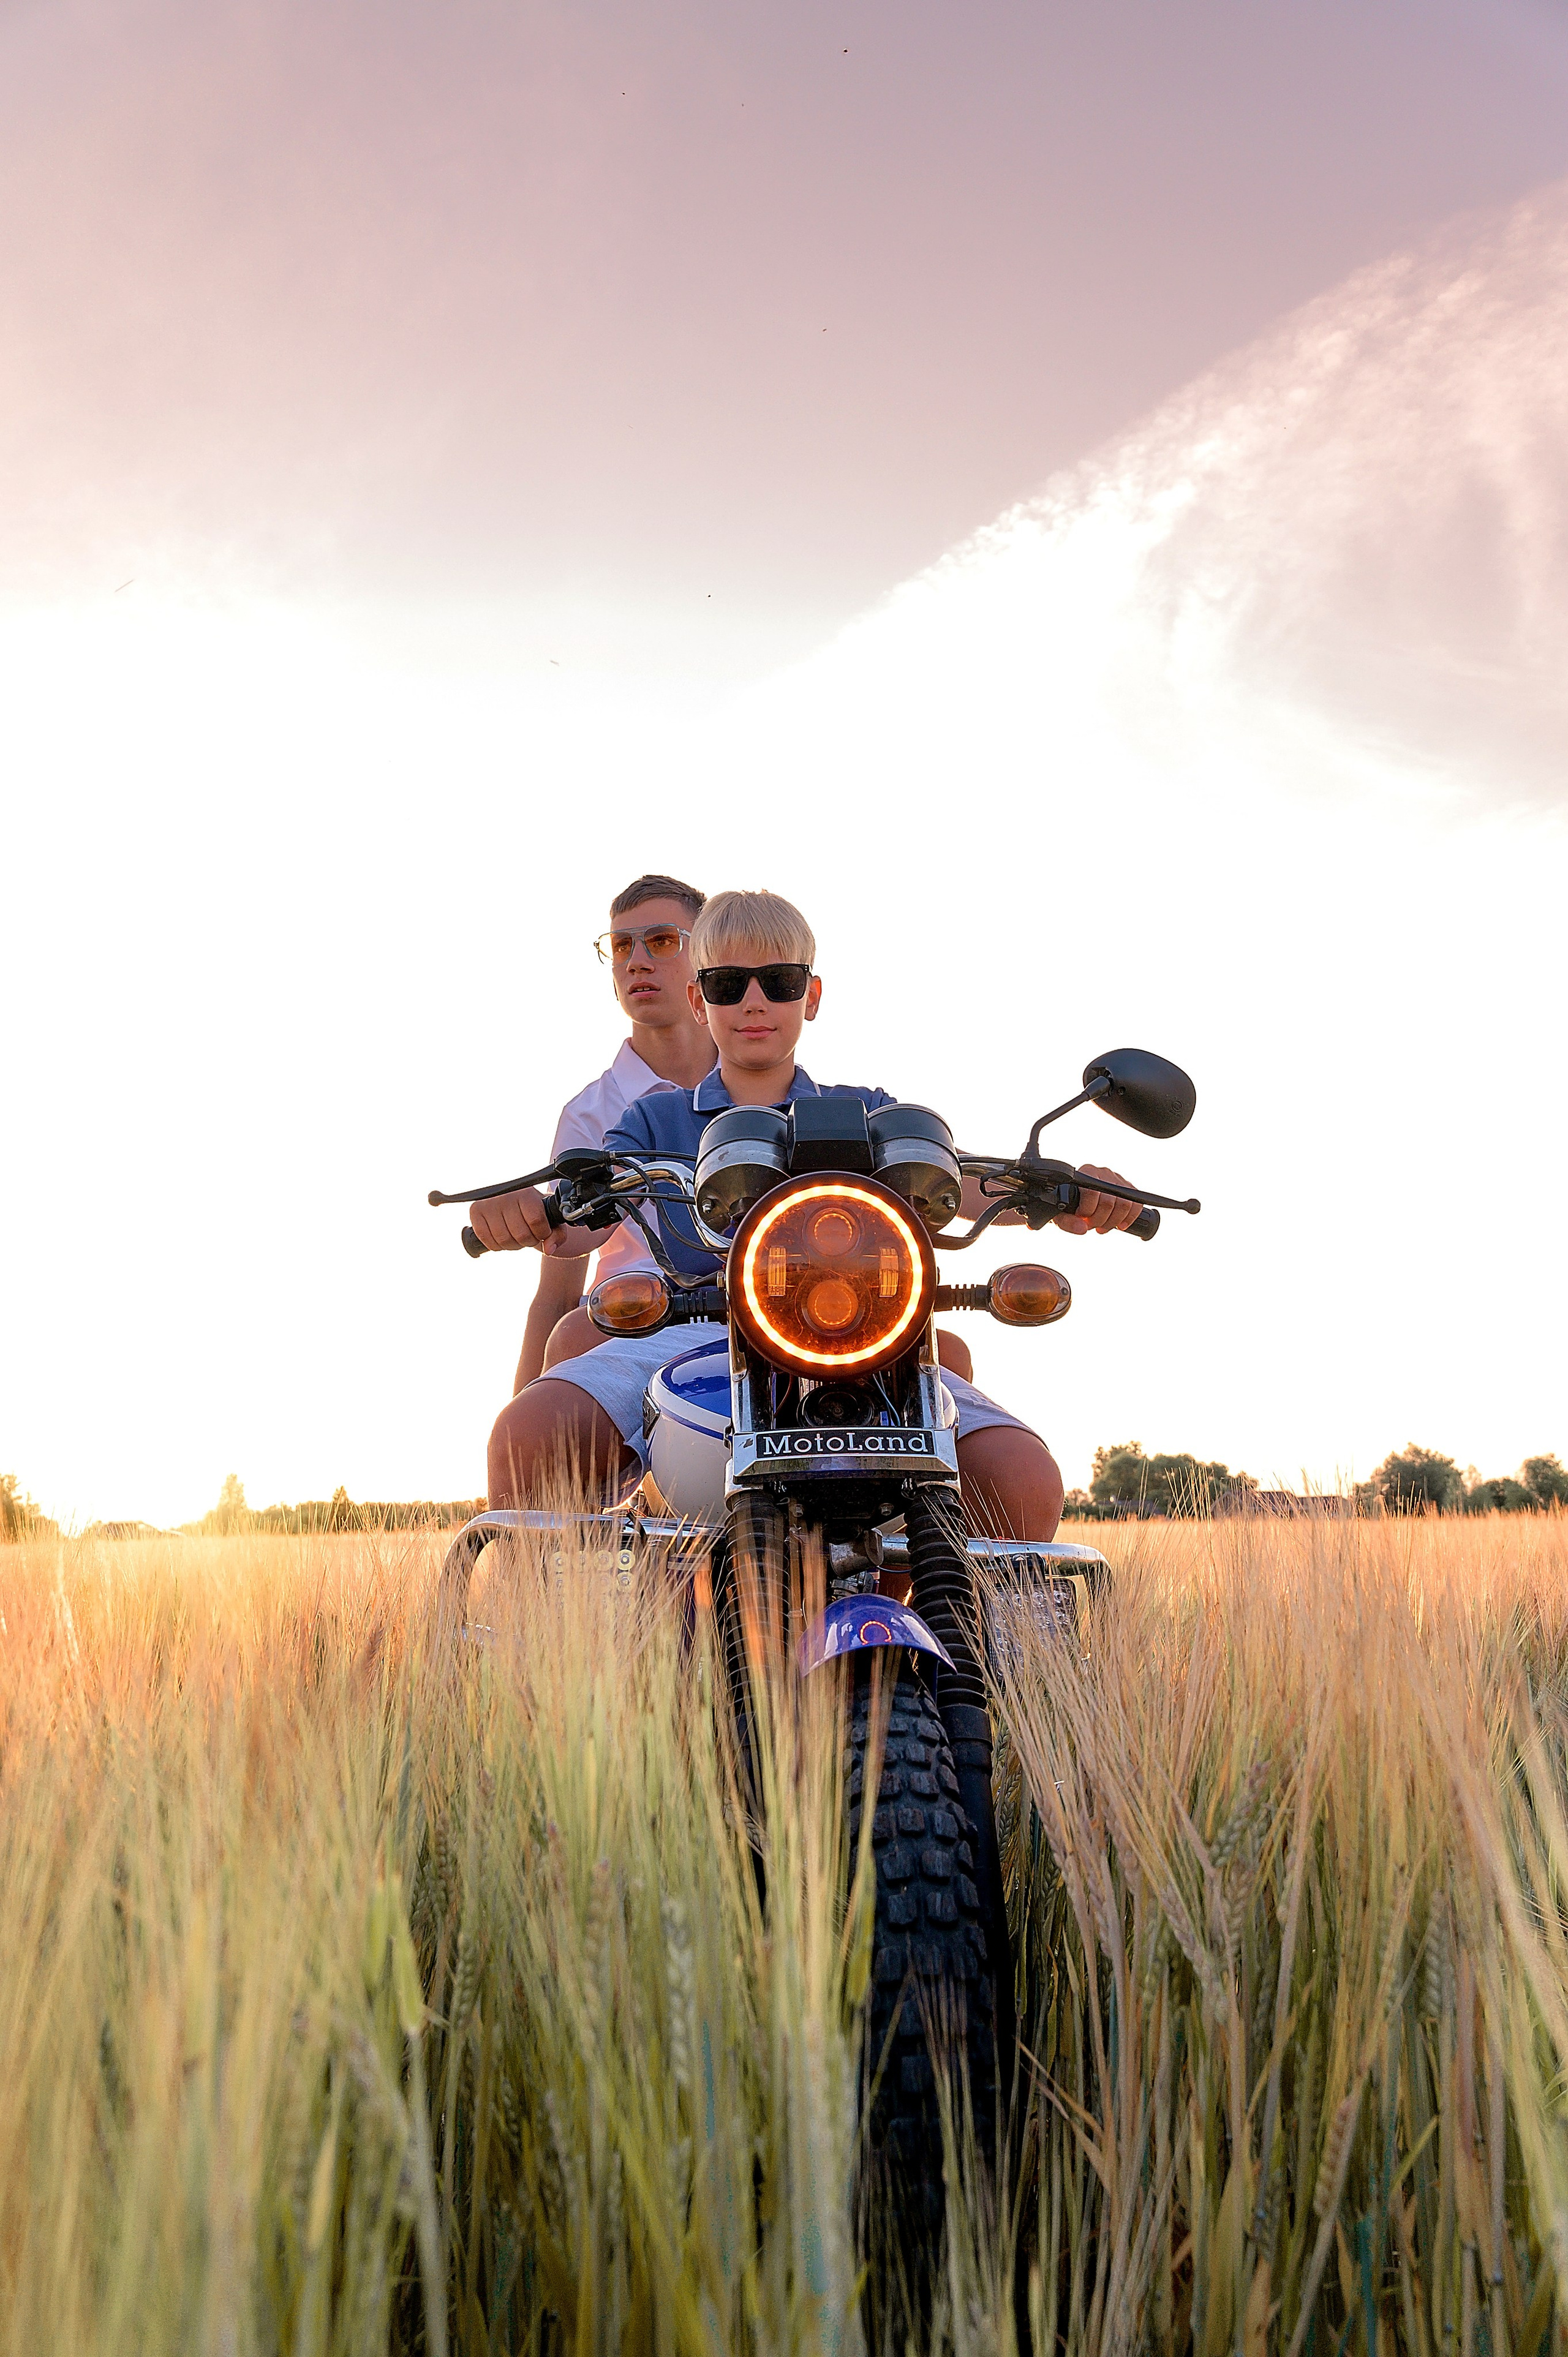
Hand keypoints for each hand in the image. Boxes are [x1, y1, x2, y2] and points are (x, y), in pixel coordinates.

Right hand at [468, 1185, 620, 1256]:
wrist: (515, 1203)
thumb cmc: (534, 1212)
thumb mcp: (551, 1220)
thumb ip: (557, 1235)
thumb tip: (549, 1248)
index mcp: (527, 1193)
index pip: (536, 1221)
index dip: (542, 1234)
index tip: (541, 1232)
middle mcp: (506, 1194)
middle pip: (521, 1234)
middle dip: (528, 1241)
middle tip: (528, 1235)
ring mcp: (489, 1202)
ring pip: (503, 1239)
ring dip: (512, 1245)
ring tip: (515, 1236)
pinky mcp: (475, 1211)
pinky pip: (486, 1239)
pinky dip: (496, 1245)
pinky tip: (502, 1236)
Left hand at [1055, 1164, 1143, 1236]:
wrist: (1075, 1200)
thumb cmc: (1066, 1205)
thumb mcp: (1060, 1213)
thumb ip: (1067, 1222)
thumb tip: (1083, 1229)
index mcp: (1085, 1174)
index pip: (1092, 1192)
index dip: (1088, 1211)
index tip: (1083, 1219)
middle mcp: (1103, 1173)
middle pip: (1109, 1201)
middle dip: (1100, 1220)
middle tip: (1092, 1226)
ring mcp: (1117, 1180)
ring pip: (1125, 1203)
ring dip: (1114, 1221)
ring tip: (1102, 1227)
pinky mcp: (1128, 1188)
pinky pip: (1137, 1204)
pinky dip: (1130, 1218)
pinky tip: (1120, 1226)